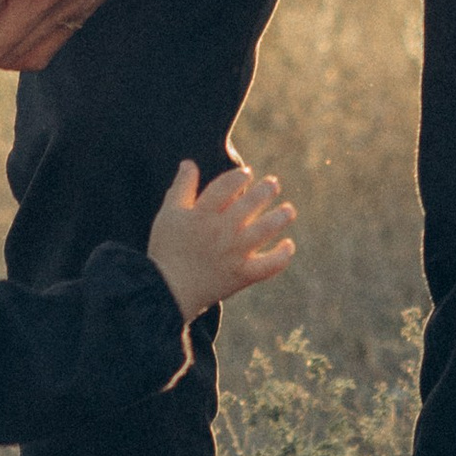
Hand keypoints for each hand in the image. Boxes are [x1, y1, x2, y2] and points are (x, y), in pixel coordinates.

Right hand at [148, 160, 295, 319]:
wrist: (167, 291)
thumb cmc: (166, 250)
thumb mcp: (168, 214)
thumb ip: (181, 187)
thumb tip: (189, 163)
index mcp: (202, 214)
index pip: (226, 187)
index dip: (239, 177)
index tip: (247, 173)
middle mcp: (222, 231)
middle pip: (250, 204)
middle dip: (265, 190)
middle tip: (273, 183)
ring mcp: (235, 253)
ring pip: (265, 230)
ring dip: (280, 217)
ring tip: (289, 210)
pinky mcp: (243, 275)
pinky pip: (269, 265)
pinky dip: (282, 256)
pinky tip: (288, 245)